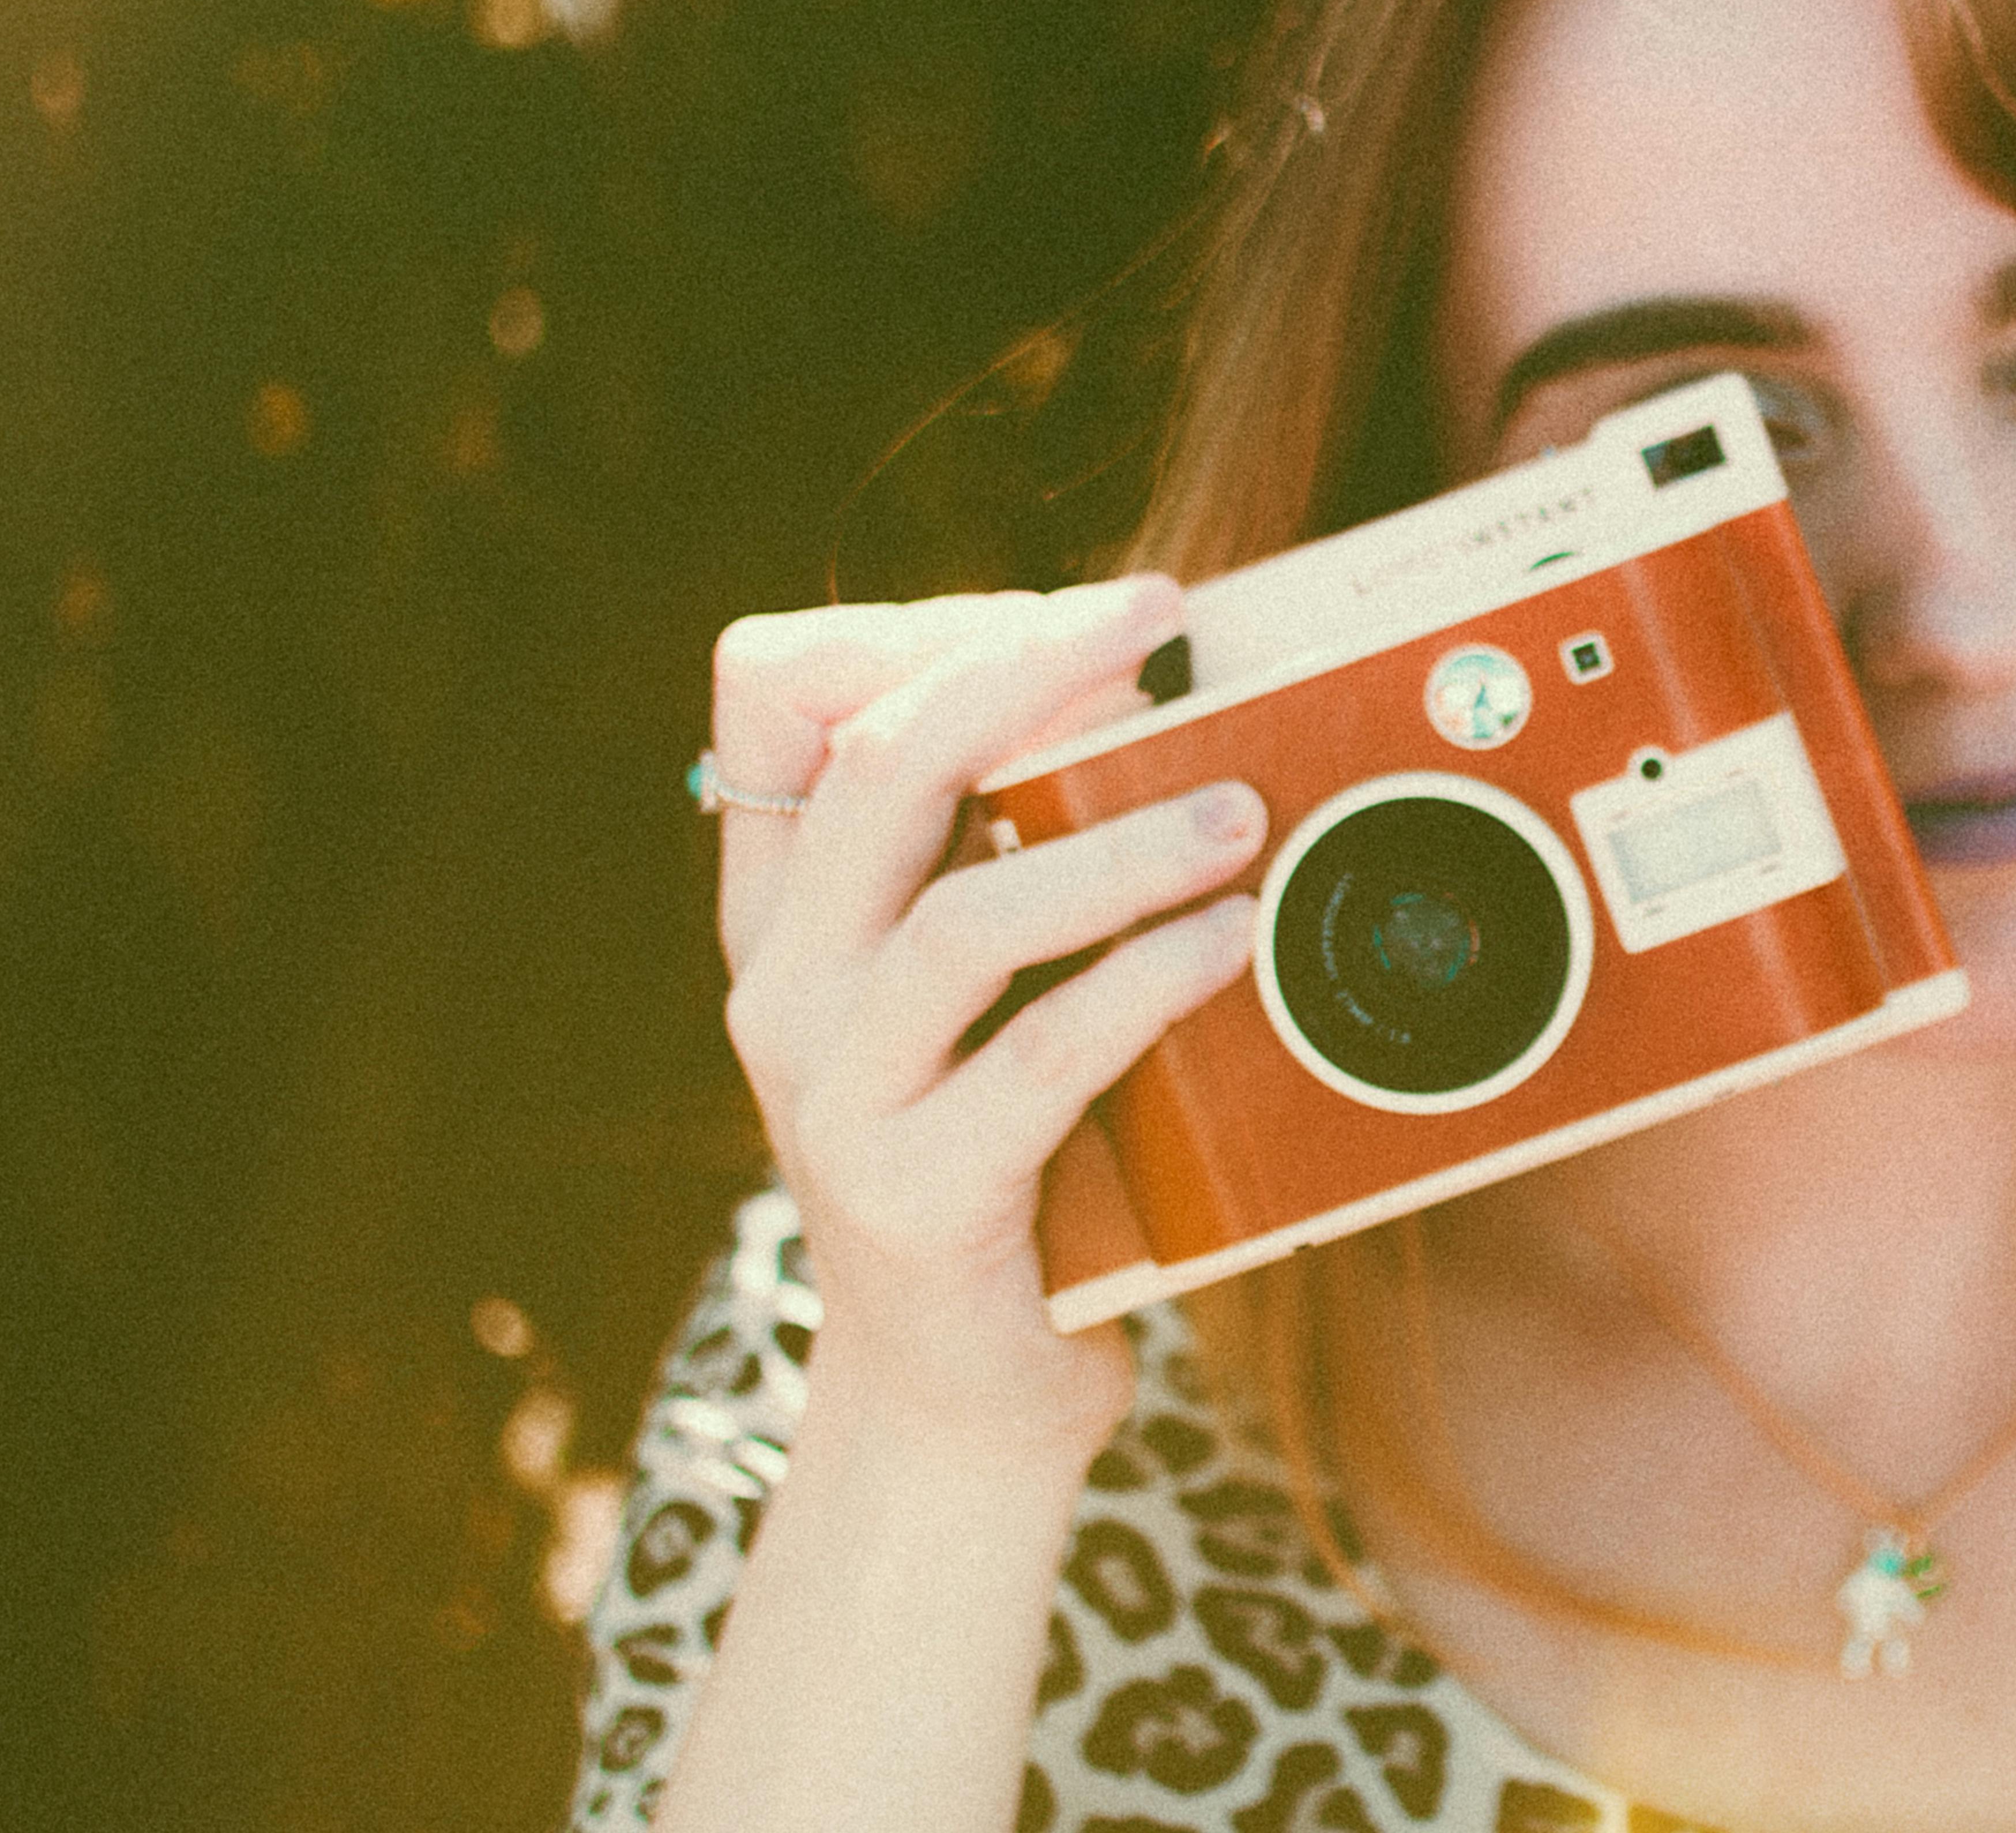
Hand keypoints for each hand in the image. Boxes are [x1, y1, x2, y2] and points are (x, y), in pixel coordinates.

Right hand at [706, 575, 1261, 1466]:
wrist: (956, 1404)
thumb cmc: (1008, 1167)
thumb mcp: (982, 996)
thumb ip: (1014, 864)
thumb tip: (1174, 713)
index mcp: (786, 913)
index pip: (775, 696)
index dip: (916, 624)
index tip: (1067, 611)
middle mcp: (785, 986)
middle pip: (874, 764)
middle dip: (1025, 665)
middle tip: (1161, 619)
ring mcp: (835, 1095)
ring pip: (962, 916)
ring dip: (1118, 844)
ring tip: (1240, 810)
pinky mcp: (916, 1198)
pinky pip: (1038, 1058)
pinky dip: (1147, 982)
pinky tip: (1233, 942)